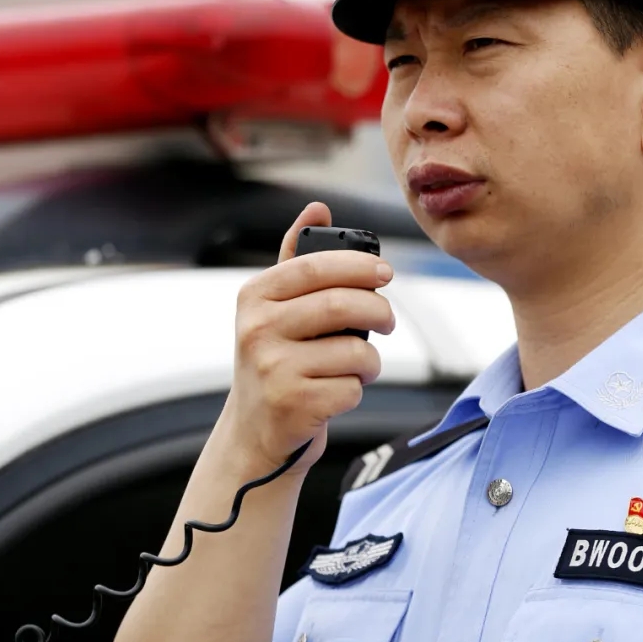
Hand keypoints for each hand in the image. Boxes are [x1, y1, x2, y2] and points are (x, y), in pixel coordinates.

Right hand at [226, 201, 394, 476]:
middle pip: (341, 304)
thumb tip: (318, 208)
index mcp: (254, 296)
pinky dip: (356, 390)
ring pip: (354, 350)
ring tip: (357, 364)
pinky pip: (351, 387)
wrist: (255, 433)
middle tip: (388, 321)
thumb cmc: (275, 360)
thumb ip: (297, 257)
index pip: (316, 265)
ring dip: (369, 360)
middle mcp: (256, 329)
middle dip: (379, 310)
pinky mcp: (293, 405)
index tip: (386, 273)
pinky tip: (336, 392)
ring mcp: (272, 368)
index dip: (359, 264)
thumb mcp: (275, 308)